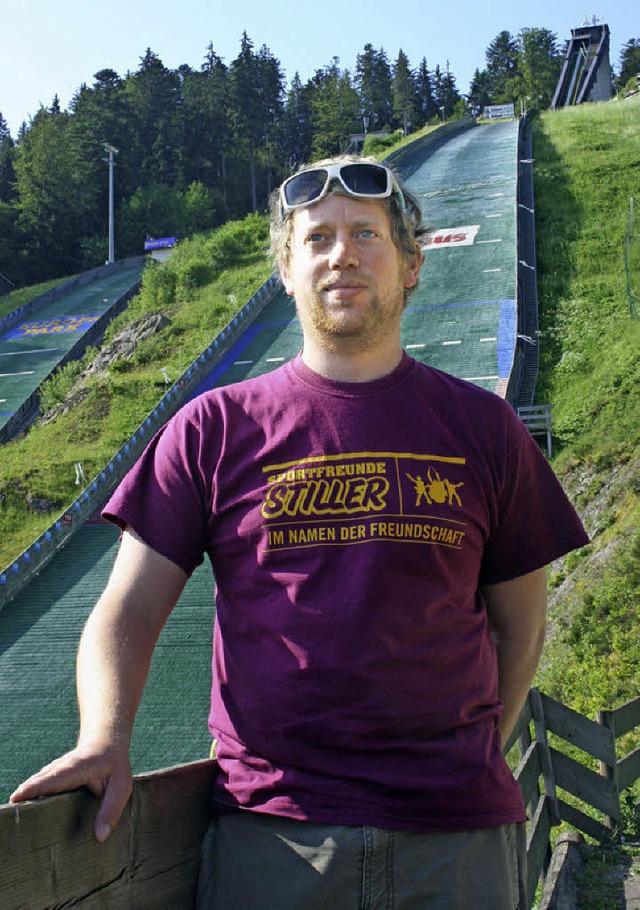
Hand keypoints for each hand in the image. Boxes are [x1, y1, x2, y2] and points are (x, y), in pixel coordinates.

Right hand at [9, 742, 132, 841]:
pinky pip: (37, 787)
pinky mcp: (51, 778)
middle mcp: (59, 769)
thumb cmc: (115, 766)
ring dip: (25, 798)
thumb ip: (112, 809)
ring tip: (16, 820)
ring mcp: (53, 772)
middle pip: (36, 784)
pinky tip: (25, 815)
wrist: (107, 743)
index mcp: (74, 770)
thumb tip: (100, 836)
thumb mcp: (121, 786)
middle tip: (13, 818)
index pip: (50, 779)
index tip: (16, 799)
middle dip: (23, 798)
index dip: (33, 789)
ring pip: (34, 785)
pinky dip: (29, 797)